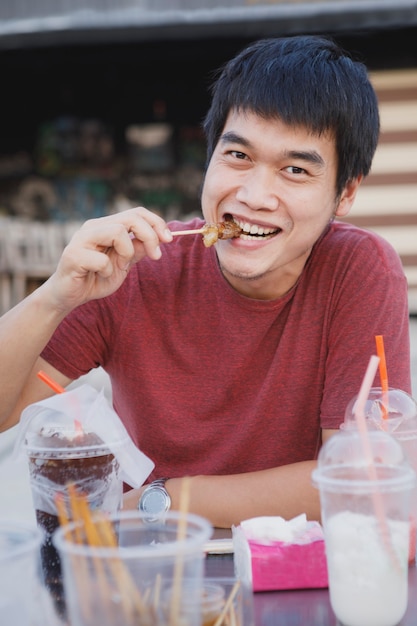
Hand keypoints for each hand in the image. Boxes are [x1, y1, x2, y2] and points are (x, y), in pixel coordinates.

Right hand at [45, 207, 172, 312]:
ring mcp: (82, 239)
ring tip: (119, 266)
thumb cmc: (96, 279)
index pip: (136, 213)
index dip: (156, 223)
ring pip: (118, 232)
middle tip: (156, 255)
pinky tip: (99, 276)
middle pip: (131, 217)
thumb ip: (138, 250)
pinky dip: (107, 271)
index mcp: (106, 226)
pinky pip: (103, 260)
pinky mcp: (73, 255)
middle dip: (150, 235)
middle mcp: (93, 227)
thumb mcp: (123, 264)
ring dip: (127, 252)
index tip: (169, 240)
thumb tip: (159, 238)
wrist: (69, 297)